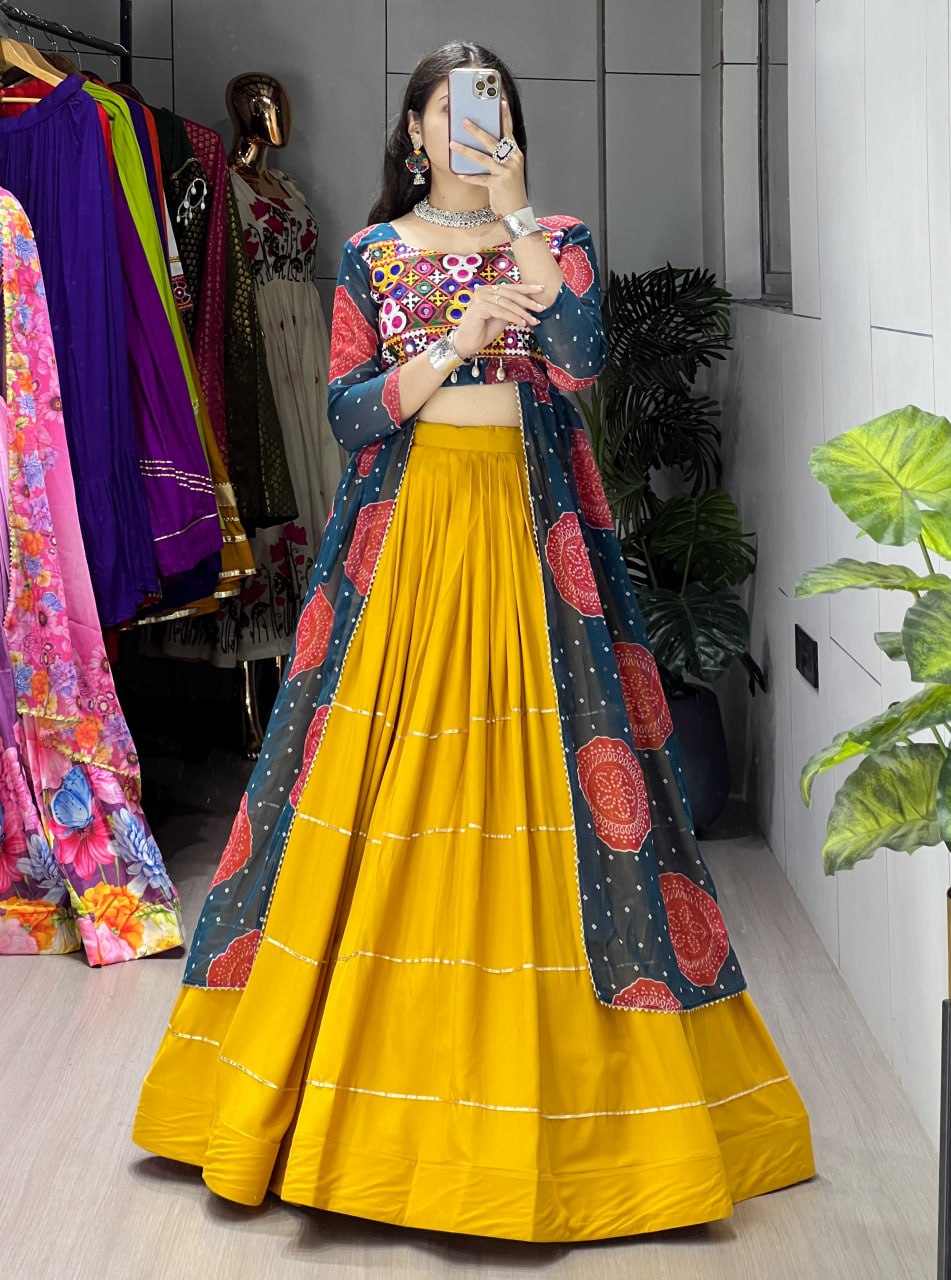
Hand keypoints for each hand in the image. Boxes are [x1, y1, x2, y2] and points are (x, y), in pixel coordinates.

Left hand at [448, 96, 528, 217]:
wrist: (517, 211)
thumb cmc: (511, 189)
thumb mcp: (510, 169)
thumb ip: (500, 156)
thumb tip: (485, 143)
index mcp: (515, 154)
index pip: (509, 131)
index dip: (504, 115)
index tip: (499, 101)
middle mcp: (512, 160)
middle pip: (493, 141)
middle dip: (477, 130)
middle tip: (464, 121)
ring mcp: (506, 172)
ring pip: (483, 158)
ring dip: (466, 151)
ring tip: (453, 144)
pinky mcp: (498, 184)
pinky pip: (480, 179)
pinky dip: (469, 177)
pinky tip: (460, 174)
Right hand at [451, 281, 546, 359]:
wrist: (468, 343)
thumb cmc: (484, 330)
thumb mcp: (503, 316)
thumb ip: (513, 308)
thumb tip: (532, 304)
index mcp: (490, 289)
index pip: (511, 288)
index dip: (527, 289)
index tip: (541, 289)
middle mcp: (484, 290)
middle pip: (511, 294)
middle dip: (528, 302)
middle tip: (541, 308)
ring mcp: (480, 297)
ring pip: (507, 303)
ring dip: (522, 312)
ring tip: (533, 320)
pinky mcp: (478, 307)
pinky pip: (500, 311)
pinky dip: (513, 317)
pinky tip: (522, 323)